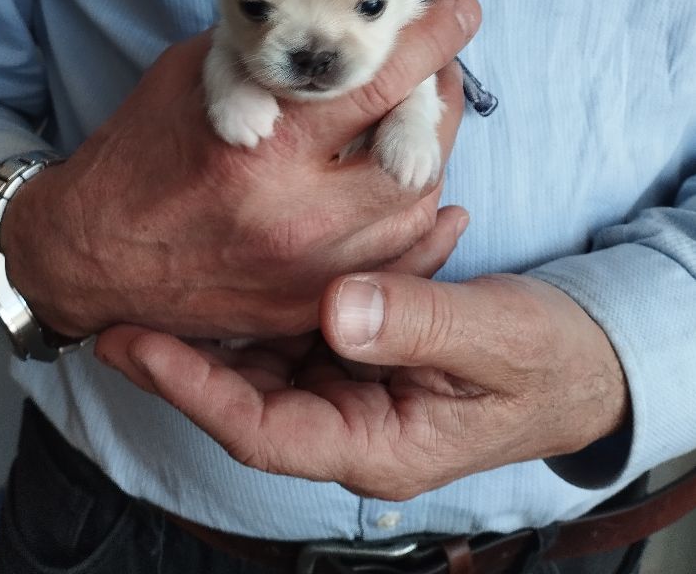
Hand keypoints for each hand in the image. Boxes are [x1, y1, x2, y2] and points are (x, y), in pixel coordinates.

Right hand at [1, 0, 479, 339]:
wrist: (90, 256)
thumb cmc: (138, 152)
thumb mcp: (192, 76)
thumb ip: (269, 53)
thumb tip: (333, 29)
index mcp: (266, 150)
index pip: (377, 84)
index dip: (431, 41)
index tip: (461, 12)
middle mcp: (297, 219)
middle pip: (416, 155)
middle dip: (443, 103)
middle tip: (443, 73)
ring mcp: (308, 275)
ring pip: (416, 213)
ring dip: (430, 159)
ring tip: (423, 125)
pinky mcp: (308, 309)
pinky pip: (395, 267)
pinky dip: (419, 225)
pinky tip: (418, 190)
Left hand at [96, 273, 629, 499]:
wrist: (582, 359)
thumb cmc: (546, 361)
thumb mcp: (494, 340)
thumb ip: (420, 325)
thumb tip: (337, 310)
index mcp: (375, 442)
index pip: (262, 429)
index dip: (193, 387)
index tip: (133, 343)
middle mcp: (350, 421)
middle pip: (246, 396)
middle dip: (183, 354)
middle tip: (121, 303)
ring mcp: (352, 386)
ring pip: (266, 359)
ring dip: (220, 319)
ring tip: (162, 277)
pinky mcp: (360, 350)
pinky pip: (299, 329)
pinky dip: (269, 295)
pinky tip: (242, 260)